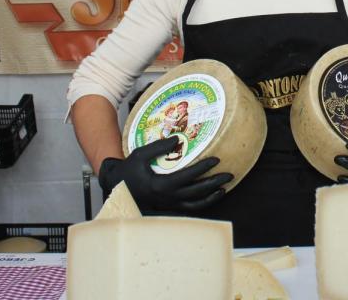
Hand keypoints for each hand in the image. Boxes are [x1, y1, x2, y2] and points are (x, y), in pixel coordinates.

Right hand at [98, 137, 232, 212]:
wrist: (118, 187)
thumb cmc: (128, 170)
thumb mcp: (140, 154)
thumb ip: (159, 147)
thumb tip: (178, 139)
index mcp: (160, 185)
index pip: (188, 176)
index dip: (203, 168)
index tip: (216, 160)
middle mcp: (167, 197)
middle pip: (196, 192)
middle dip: (214, 183)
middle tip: (228, 174)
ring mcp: (169, 204)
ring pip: (195, 204)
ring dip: (212, 197)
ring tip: (225, 188)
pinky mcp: (169, 207)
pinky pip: (190, 208)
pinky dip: (203, 204)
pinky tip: (212, 196)